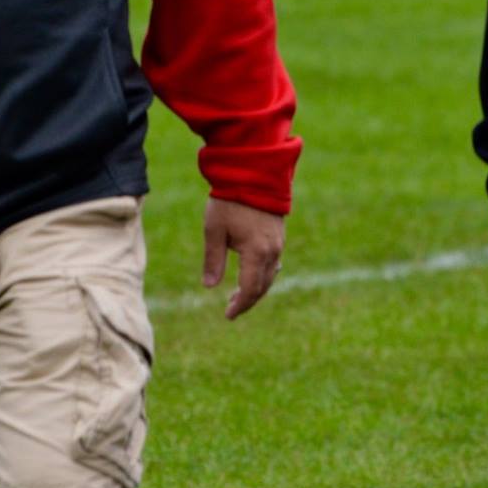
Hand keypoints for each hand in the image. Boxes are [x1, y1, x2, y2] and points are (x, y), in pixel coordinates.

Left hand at [202, 198, 283, 320]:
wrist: (253, 173)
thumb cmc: (230, 200)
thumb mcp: (214, 230)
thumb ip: (213, 260)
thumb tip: (209, 287)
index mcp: (256, 253)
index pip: (250, 290)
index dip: (239, 305)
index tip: (228, 315)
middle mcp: (272, 251)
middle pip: (262, 286)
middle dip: (247, 300)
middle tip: (231, 307)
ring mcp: (278, 243)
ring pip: (270, 275)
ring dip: (256, 288)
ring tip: (238, 293)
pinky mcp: (278, 235)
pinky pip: (273, 263)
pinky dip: (262, 274)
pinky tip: (251, 273)